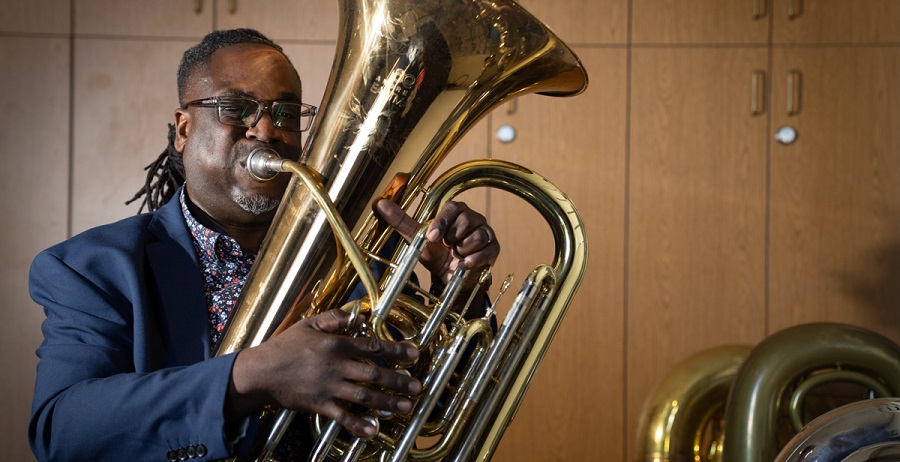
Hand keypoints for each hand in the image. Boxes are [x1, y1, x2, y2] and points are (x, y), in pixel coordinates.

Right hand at [228, 308, 421, 437]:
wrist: (260, 373)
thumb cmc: (284, 346)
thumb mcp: (308, 324)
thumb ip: (334, 317)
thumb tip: (358, 315)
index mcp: (336, 345)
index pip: (373, 347)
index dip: (396, 351)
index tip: (414, 354)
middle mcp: (336, 367)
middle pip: (374, 374)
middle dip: (398, 381)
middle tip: (417, 386)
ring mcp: (329, 388)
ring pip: (364, 397)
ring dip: (387, 403)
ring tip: (406, 407)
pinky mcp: (320, 405)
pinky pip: (343, 417)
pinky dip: (359, 425)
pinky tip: (374, 430)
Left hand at [374, 199, 499, 290]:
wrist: (449, 278)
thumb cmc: (435, 254)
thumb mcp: (417, 238)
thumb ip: (400, 220)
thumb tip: (380, 203)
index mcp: (456, 212)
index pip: (452, 208)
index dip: (442, 223)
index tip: (432, 238)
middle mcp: (473, 218)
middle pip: (466, 221)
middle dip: (452, 239)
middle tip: (447, 248)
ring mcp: (486, 232)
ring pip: (476, 237)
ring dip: (462, 251)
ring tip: (456, 256)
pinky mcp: (494, 248)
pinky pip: (486, 251)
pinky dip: (472, 260)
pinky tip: (463, 265)